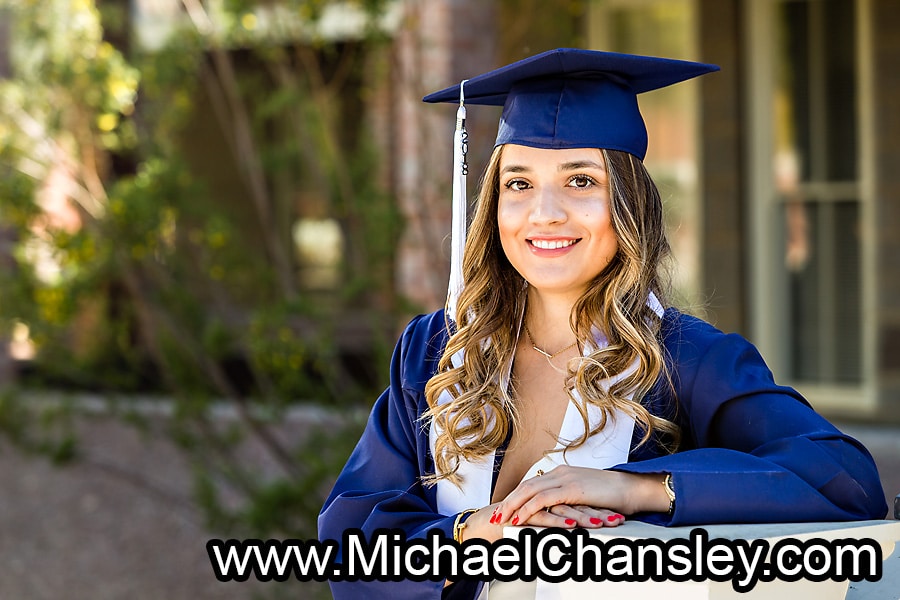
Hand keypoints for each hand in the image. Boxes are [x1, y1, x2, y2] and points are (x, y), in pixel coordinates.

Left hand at [492, 466, 668, 527]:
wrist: (632, 488)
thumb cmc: (614, 496)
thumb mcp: (587, 496)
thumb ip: (571, 499)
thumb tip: (562, 510)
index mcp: (563, 473)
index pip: (533, 483)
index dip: (517, 495)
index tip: (505, 507)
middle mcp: (560, 473)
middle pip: (526, 486)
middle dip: (509, 500)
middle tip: (495, 513)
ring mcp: (565, 479)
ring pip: (530, 491)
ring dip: (513, 505)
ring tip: (500, 518)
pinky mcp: (571, 489)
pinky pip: (543, 500)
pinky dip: (528, 509)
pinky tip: (519, 519)